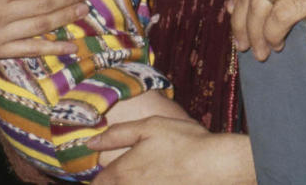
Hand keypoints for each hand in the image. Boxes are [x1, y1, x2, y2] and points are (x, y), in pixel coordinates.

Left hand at [90, 116, 254, 183]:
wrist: (216, 166)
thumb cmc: (184, 142)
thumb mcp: (151, 126)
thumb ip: (117, 134)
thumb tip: (90, 142)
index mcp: (121, 172)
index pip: (98, 182)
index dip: (103, 176)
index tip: (112, 170)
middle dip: (116, 180)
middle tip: (138, 168)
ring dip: (135, 182)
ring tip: (151, 173)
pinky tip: (163, 180)